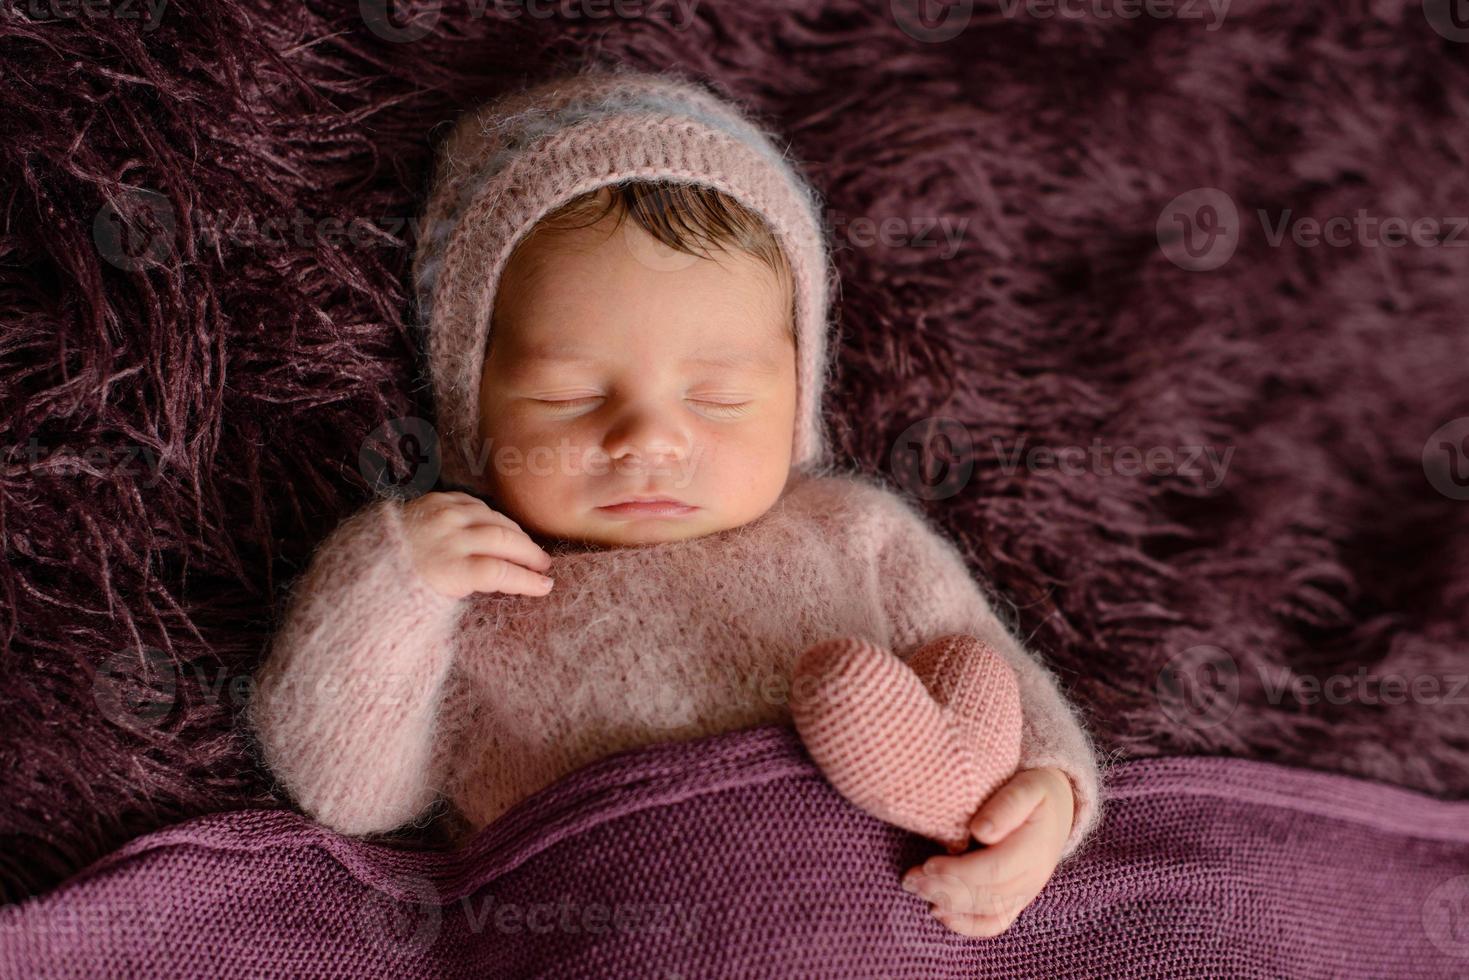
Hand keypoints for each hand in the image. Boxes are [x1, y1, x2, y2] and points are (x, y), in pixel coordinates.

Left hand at [400, 491, 553, 598]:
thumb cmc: (392, 596)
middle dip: (529, 554)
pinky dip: (490, 514)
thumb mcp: (430, 607)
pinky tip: (499, 525)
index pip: (500, 572)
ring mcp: (440, 514)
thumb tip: (504, 585)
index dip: (527, 580)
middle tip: (544, 566)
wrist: (354, 566)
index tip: (546, 588)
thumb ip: (467, 593)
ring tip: (527, 547)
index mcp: (447, 570)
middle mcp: (447, 537)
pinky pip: (472, 502)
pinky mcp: (432, 500)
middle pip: (503, 540)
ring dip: (514, 532)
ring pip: (492, 517)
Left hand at [900, 767, 1074, 937]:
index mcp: (1033, 850)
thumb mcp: (1026, 788)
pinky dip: (966, 925)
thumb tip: (981, 831)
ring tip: (916, 889)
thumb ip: (1007, 806)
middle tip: (910, 878)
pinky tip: (939, 913)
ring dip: (948, 905)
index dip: (957, 872)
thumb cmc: (1036, 793)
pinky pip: (994, 923)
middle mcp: (1031, 879)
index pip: (993, 871)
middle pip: (985, 895)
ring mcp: (1025, 893)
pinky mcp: (1016, 900)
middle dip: (943, 889)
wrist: (1059, 809)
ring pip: (985, 912)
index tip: (928, 864)